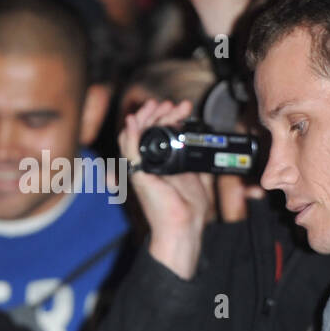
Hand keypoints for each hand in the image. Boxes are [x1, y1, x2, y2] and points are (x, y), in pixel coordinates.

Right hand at [121, 99, 213, 279]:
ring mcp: (139, 169)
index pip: (156, 133)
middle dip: (159, 113)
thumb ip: (192, 160)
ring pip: (134, 135)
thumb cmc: (187, 209)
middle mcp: (146, 164)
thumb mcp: (195, 176)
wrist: (183, 226)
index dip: (167, 117)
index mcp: (158, 163)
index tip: (183, 108)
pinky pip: (128, 151)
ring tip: (158, 105)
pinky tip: (134, 121)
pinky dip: (130, 134)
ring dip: (145, 117)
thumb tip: (201, 145)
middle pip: (145, 130)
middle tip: (173, 103)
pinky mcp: (137, 175)